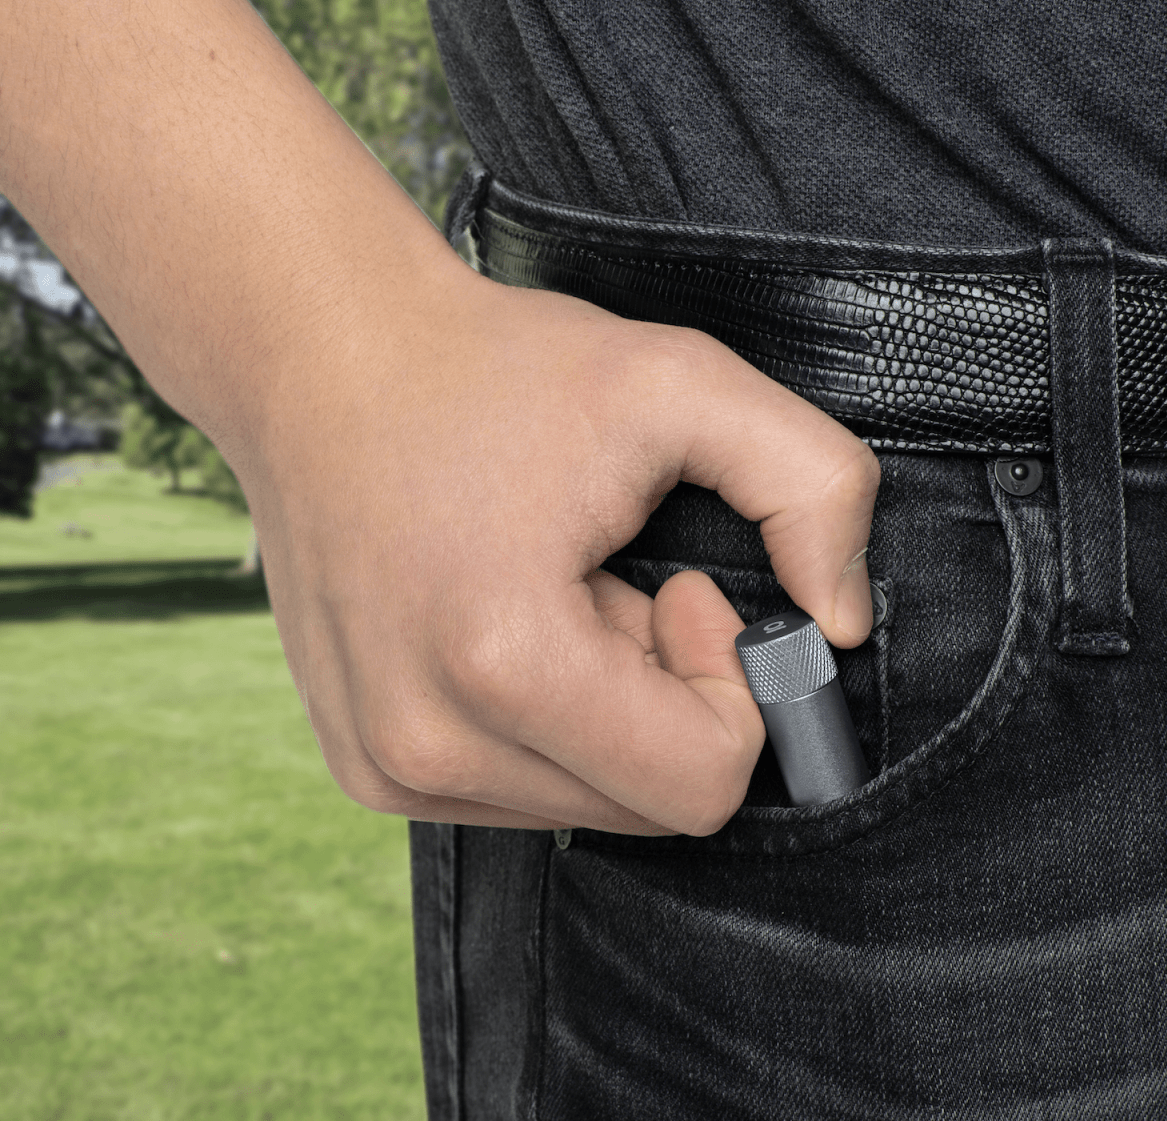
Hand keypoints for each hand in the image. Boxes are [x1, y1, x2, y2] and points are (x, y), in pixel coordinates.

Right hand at [0, 0, 877, 836]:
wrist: (320, 361)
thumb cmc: (492, 369)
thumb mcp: (680, 382)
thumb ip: (814, 486)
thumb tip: (844, 624)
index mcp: (501, 664)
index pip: (701, 786)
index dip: (728, 684)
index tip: (679, 586)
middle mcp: (424, 746)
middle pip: (648, 806)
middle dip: (665, 698)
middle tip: (611, 581)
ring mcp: (384, 769)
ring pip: (588, 806)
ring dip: (604, 711)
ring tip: (546, 596)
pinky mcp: (368, 768)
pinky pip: (522, 793)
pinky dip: (546, 724)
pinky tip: (501, 628)